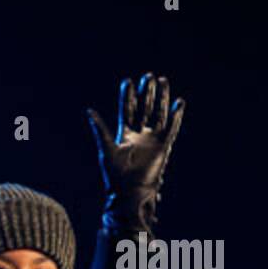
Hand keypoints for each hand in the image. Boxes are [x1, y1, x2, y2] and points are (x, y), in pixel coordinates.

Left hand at [86, 73, 184, 230]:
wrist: (129, 192)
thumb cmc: (115, 175)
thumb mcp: (106, 149)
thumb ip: (100, 129)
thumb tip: (89, 111)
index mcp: (125, 134)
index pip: (127, 110)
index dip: (128, 96)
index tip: (128, 81)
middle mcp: (140, 135)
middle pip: (144, 108)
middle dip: (146, 93)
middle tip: (148, 76)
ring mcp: (152, 139)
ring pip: (158, 114)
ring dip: (161, 99)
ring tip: (163, 81)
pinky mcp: (163, 146)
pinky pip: (171, 128)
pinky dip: (176, 116)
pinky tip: (179, 103)